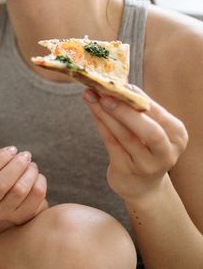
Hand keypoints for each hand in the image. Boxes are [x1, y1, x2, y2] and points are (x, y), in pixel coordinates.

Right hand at [0, 146, 47, 224]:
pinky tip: (37, 176)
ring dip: (29, 172)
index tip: (12, 149)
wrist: (17, 198)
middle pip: (0, 184)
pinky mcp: (22, 217)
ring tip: (32, 165)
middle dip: (16, 165)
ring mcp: (4, 214)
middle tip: (26, 155)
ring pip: (19, 190)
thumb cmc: (2, 174)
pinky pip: (35, 196)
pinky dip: (39, 181)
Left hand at [83, 87, 188, 203]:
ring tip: (90, 96)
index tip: (120, 84)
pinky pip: (111, 143)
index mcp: (177, 136)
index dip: (139, 98)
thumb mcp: (151, 128)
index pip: (158, 114)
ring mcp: (146, 165)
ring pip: (125, 136)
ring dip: (105, 114)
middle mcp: (166, 153)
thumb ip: (139, 109)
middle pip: (149, 131)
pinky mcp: (126, 170)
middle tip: (104, 94)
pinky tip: (92, 111)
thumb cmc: (145, 147)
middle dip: (124, 110)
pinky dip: (100, 124)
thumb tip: (120, 83)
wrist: (142, 185)